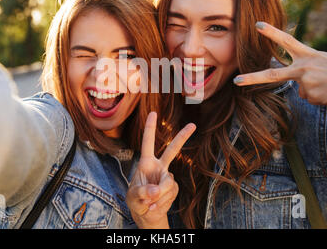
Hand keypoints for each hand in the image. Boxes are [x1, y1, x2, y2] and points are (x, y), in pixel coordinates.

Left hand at [126, 112, 195, 228]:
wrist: (146, 214)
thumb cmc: (136, 200)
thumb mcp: (133, 197)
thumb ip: (143, 192)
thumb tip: (156, 189)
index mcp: (146, 163)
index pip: (148, 143)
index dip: (150, 128)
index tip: (154, 113)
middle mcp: (159, 166)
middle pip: (172, 150)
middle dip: (183, 137)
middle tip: (193, 125)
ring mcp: (167, 177)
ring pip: (167, 183)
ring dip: (157, 196)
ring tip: (149, 204)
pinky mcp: (174, 188)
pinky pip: (170, 193)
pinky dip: (161, 203)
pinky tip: (155, 206)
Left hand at [233, 22, 326, 104]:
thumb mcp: (322, 60)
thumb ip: (304, 65)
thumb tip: (294, 83)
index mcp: (308, 54)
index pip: (287, 40)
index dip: (272, 32)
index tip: (257, 24)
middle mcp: (304, 67)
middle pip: (273, 74)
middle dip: (253, 78)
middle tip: (236, 80)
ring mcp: (306, 82)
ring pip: (299, 90)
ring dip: (311, 89)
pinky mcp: (311, 95)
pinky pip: (308, 98)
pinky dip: (317, 97)